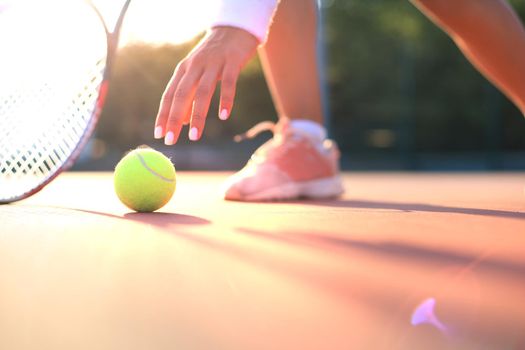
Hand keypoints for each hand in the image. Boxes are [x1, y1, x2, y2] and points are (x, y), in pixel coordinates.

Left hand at [154, 26, 258, 144]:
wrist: (234, 30)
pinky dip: (226, 100)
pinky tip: (223, 116)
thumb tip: (182, 122)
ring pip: (203, 92)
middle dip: (174, 119)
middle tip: (171, 140)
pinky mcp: (232, 62)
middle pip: (181, 95)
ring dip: (197, 116)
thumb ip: (190, 96)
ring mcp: (213, 64)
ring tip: (194, 137)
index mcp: (184, 70)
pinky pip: (229, 84)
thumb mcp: (198, 74)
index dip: (163, 115)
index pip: (169, 95)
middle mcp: (195, 66)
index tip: (159, 135)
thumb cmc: (214, 57)